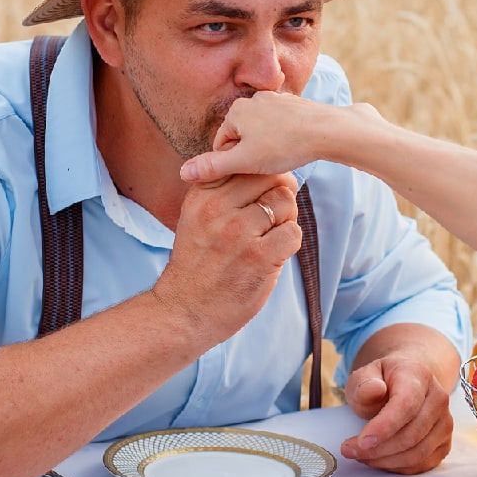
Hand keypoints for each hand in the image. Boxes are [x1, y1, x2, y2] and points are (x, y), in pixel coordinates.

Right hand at [152, 171, 301, 348]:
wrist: (183, 311)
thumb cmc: (196, 265)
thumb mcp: (195, 219)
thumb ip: (221, 194)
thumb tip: (262, 173)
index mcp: (202, 196)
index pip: (245, 164)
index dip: (263, 175)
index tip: (263, 193)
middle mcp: (217, 209)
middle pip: (269, 178)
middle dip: (280, 192)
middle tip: (276, 214)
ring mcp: (238, 233)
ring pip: (285, 202)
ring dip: (286, 218)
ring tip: (272, 236)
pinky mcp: (257, 258)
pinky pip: (292, 233)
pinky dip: (290, 242)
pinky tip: (275, 254)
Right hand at [181, 93, 367, 183]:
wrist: (327, 130)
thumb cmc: (285, 146)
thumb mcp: (244, 162)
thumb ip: (213, 167)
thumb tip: (182, 173)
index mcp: (236, 111)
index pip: (221, 145)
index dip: (232, 165)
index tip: (247, 175)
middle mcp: (253, 99)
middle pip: (242, 137)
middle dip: (250, 156)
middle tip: (265, 170)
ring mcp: (276, 100)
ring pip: (262, 132)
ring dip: (267, 148)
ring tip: (281, 161)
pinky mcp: (295, 105)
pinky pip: (281, 127)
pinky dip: (284, 140)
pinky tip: (294, 151)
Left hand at [341, 353, 453, 473]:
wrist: (408, 384)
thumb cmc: (383, 381)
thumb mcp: (365, 375)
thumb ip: (364, 383)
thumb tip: (374, 390)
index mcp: (419, 377)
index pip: (406, 405)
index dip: (384, 427)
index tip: (362, 441)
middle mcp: (438, 399)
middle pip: (411, 435)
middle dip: (377, 449)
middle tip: (349, 450)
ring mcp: (445, 423)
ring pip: (417, 454)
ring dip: (384, 461)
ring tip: (361, 455)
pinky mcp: (444, 443)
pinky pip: (421, 464)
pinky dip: (396, 468)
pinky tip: (378, 459)